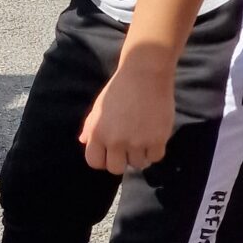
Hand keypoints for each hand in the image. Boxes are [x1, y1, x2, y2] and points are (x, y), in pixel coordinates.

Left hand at [80, 55, 175, 176]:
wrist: (145, 74)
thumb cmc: (120, 89)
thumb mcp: (99, 107)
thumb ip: (91, 126)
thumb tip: (84, 142)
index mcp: (98, 133)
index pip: (95, 162)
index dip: (103, 160)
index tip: (110, 153)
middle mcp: (115, 141)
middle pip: (116, 169)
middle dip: (121, 161)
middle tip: (128, 149)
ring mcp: (137, 142)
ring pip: (138, 164)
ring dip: (140, 155)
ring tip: (142, 138)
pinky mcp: (157, 139)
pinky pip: (155, 157)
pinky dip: (155, 150)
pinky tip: (153, 137)